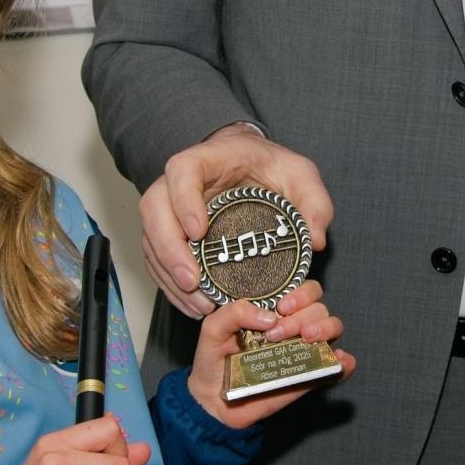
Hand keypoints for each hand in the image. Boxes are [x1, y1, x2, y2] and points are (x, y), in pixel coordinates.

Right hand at [139, 125, 333, 317]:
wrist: (252, 167)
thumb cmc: (271, 167)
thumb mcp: (301, 175)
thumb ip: (315, 202)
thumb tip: (315, 241)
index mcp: (206, 159)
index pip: (182, 171)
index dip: (184, 201)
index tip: (199, 231)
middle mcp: (177, 183)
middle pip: (153, 210)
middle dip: (169, 249)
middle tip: (193, 282)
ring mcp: (168, 209)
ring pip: (150, 240)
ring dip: (168, 275)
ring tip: (199, 304)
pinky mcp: (168, 234)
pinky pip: (157, 260)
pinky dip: (170, 285)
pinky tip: (192, 305)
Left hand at [188, 283, 353, 426]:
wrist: (213, 401)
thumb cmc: (212, 360)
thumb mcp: (213, 329)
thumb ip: (234, 312)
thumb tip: (269, 316)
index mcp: (274, 311)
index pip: (303, 289)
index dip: (300, 293)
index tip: (282, 306)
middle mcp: (294, 327)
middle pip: (319, 306)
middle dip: (303, 315)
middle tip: (278, 333)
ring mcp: (304, 351)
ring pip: (334, 327)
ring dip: (325, 328)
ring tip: (305, 339)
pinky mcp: (311, 377)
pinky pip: (339, 367)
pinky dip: (345, 362)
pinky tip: (338, 360)